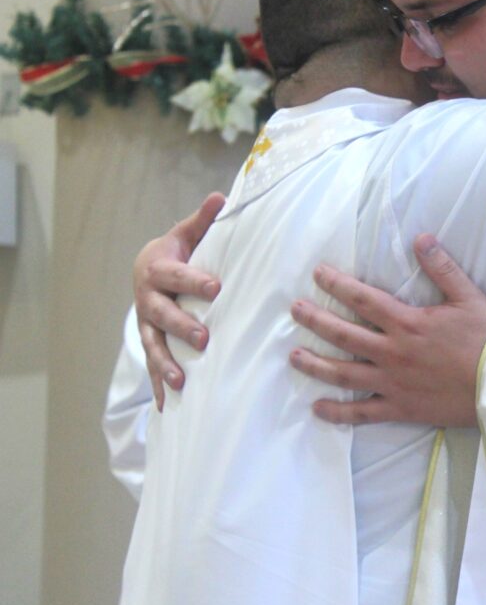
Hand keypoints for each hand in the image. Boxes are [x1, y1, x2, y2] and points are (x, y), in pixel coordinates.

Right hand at [134, 193, 224, 409]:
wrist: (147, 270)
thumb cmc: (177, 252)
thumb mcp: (187, 234)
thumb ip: (203, 220)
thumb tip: (221, 196)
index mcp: (157, 270)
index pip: (176, 276)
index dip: (194, 281)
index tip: (217, 287)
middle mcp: (147, 299)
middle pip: (162, 315)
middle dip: (181, 327)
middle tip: (203, 338)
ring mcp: (146, 324)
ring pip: (153, 345)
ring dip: (164, 364)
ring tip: (180, 381)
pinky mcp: (150, 343)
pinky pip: (151, 367)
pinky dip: (157, 387)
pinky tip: (165, 408)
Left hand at [289, 234, 485, 427]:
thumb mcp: (468, 297)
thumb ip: (442, 267)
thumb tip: (421, 238)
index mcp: (408, 323)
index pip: (363, 299)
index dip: (337, 284)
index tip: (318, 274)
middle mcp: (393, 353)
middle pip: (344, 335)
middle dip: (315, 320)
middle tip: (294, 310)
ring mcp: (393, 383)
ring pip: (344, 373)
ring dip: (315, 364)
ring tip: (294, 356)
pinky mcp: (400, 408)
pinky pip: (362, 412)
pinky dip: (339, 412)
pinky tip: (318, 408)